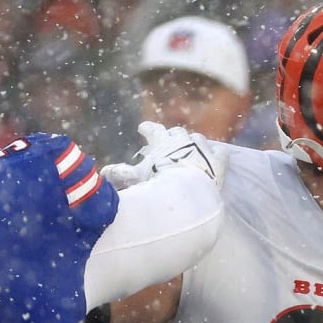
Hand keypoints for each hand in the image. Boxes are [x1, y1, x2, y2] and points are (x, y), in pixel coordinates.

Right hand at [101, 122, 225, 189]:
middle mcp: (182, 140)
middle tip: (169, 140)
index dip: (148, 129)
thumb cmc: (157, 185)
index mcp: (161, 142)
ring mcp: (202, 148)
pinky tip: (216, 156)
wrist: (186, 194)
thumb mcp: (133, 179)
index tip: (143, 128)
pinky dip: (216, 154)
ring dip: (193, 142)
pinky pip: (219, 152)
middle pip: (177, 132)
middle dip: (172, 136)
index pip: (153, 130)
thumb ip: (119, 174)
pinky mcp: (218, 161)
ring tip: (192, 148)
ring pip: (198, 138)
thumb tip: (103, 172)